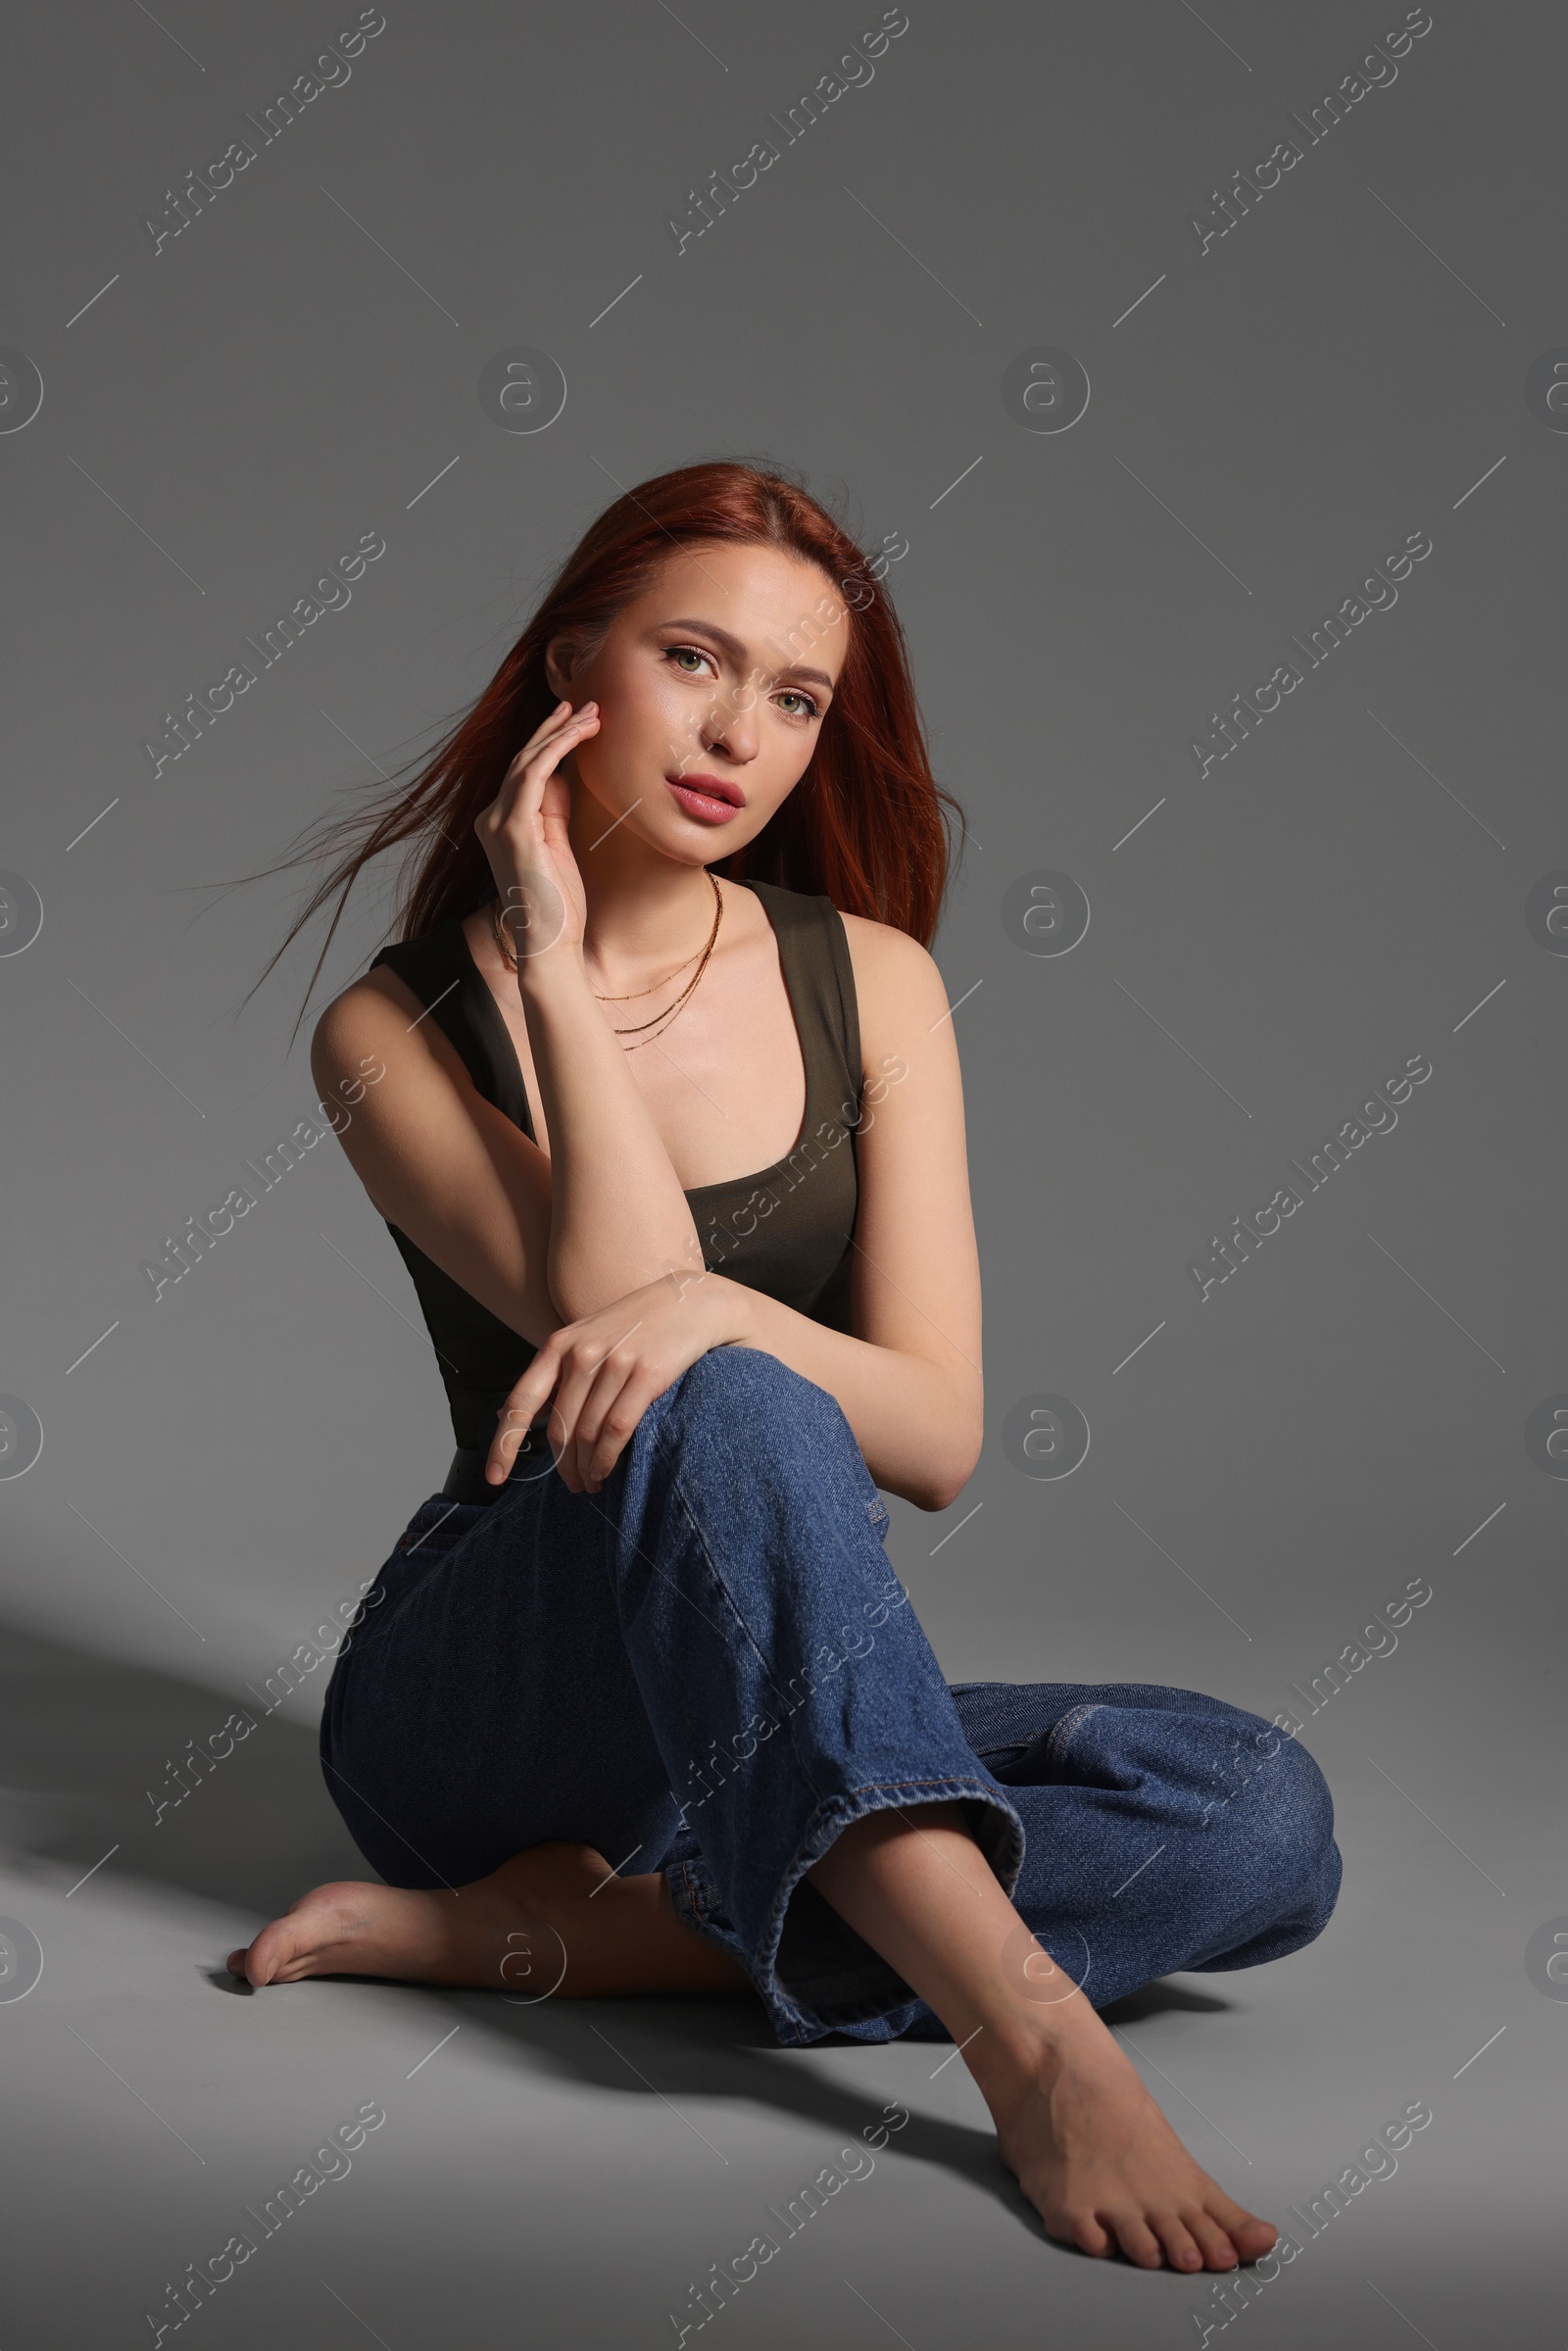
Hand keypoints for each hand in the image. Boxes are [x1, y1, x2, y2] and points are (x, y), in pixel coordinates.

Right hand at [475, 696, 600, 962]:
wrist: (549, 944)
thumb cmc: (558, 905)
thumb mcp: (557, 846)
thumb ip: (554, 810)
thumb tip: (562, 775)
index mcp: (500, 823)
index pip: (523, 771)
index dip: (549, 741)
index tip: (576, 719)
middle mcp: (492, 818)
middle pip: (522, 758)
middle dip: (555, 727)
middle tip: (586, 703)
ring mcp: (499, 822)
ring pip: (527, 759)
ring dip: (560, 731)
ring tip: (590, 713)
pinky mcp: (514, 828)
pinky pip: (533, 774)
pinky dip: (557, 749)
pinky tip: (578, 734)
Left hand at [486, 1267, 755, 1494]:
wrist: (692, 1302)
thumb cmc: (639, 1327)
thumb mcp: (591, 1337)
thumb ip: (565, 1372)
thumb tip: (537, 1421)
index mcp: (559, 1345)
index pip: (521, 1402)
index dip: (504, 1444)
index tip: (494, 1478)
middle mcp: (581, 1353)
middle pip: (560, 1428)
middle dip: (563, 1466)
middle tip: (573, 1486)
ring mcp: (613, 1362)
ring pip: (587, 1433)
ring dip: (586, 1468)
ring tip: (592, 1483)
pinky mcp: (646, 1374)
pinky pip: (616, 1429)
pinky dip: (607, 1459)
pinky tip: (608, 1471)